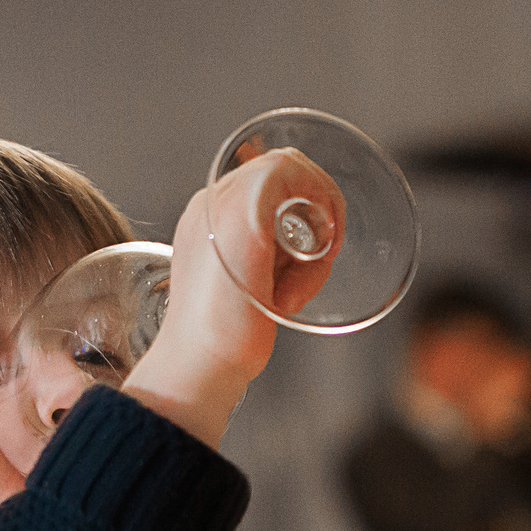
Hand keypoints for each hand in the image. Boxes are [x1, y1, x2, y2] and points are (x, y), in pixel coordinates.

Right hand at [124, 147, 341, 446]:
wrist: (200, 364)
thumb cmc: (224, 340)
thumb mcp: (247, 288)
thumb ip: (265, 263)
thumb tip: (304, 253)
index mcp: (205, 221)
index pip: (259, 184)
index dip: (298, 202)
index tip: (316, 246)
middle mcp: (208, 203)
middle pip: (275, 166)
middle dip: (316, 198)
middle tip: (330, 244)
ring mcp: (222, 203)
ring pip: (287, 166)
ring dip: (320, 205)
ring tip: (321, 259)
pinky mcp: (245, 212)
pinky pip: (292, 177)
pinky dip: (321, 205)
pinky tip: (324, 246)